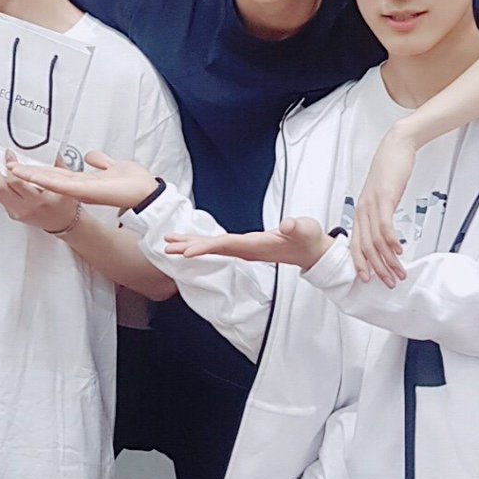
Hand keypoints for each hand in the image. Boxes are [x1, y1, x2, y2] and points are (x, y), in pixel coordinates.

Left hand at [0, 151, 77, 233]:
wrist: (62, 223)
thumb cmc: (64, 205)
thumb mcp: (66, 185)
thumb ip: (58, 167)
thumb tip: (52, 151)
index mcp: (40, 200)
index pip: (20, 182)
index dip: (12, 166)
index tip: (8, 154)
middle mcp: (26, 207)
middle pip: (1, 188)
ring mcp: (17, 211)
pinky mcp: (12, 213)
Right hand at [4, 151, 158, 211]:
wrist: (147, 194)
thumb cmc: (134, 184)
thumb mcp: (112, 167)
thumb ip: (100, 162)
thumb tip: (91, 157)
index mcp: (84, 182)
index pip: (56, 175)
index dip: (38, 170)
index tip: (21, 164)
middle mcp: (79, 188)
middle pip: (47, 179)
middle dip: (27, 173)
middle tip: (8, 166)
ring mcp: (79, 190)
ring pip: (49, 182)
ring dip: (30, 176)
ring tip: (11, 169)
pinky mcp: (83, 191)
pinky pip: (60, 185)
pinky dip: (44, 179)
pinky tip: (31, 174)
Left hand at [164, 217, 330, 271]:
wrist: (312, 252)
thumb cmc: (307, 239)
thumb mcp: (304, 229)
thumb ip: (295, 227)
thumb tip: (286, 226)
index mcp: (256, 246)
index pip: (226, 246)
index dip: (206, 248)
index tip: (187, 253)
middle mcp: (246, 250)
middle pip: (213, 249)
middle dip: (190, 248)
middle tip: (167, 248)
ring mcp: (245, 249)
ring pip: (213, 248)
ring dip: (192, 246)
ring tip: (171, 245)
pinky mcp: (245, 246)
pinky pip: (219, 245)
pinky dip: (203, 243)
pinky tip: (191, 243)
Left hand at [350, 125, 419, 287]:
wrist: (395, 148)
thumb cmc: (389, 172)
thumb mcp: (382, 198)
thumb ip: (380, 215)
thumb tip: (384, 234)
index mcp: (360, 213)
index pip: (356, 244)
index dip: (361, 264)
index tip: (368, 280)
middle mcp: (362, 211)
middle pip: (365, 247)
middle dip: (377, 268)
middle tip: (388, 283)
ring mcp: (372, 204)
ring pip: (375, 239)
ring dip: (388, 259)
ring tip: (398, 272)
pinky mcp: (384, 197)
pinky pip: (385, 223)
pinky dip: (391, 240)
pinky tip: (399, 250)